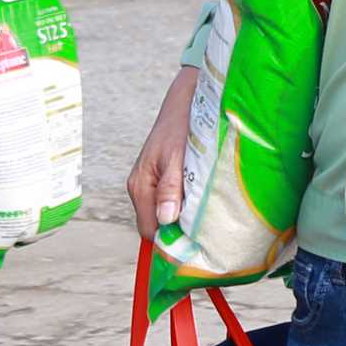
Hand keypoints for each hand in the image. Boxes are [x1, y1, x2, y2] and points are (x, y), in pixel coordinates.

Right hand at [126, 67, 197, 237]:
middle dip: (178, 230)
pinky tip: (200, 199)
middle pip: (157, 225)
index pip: (150, 230)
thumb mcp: (178, 157)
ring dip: (183, 216)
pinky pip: (170, 201)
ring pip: (165, 214)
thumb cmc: (182, 126)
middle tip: (205, 231)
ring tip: (205, 213)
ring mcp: (150, 183)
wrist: (186, 101)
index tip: (194, 245)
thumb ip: (171, 188)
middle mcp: (141, 187)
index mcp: (140, 186)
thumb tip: (165, 220)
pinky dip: (185, 204)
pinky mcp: (161, 178)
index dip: (169, 241)